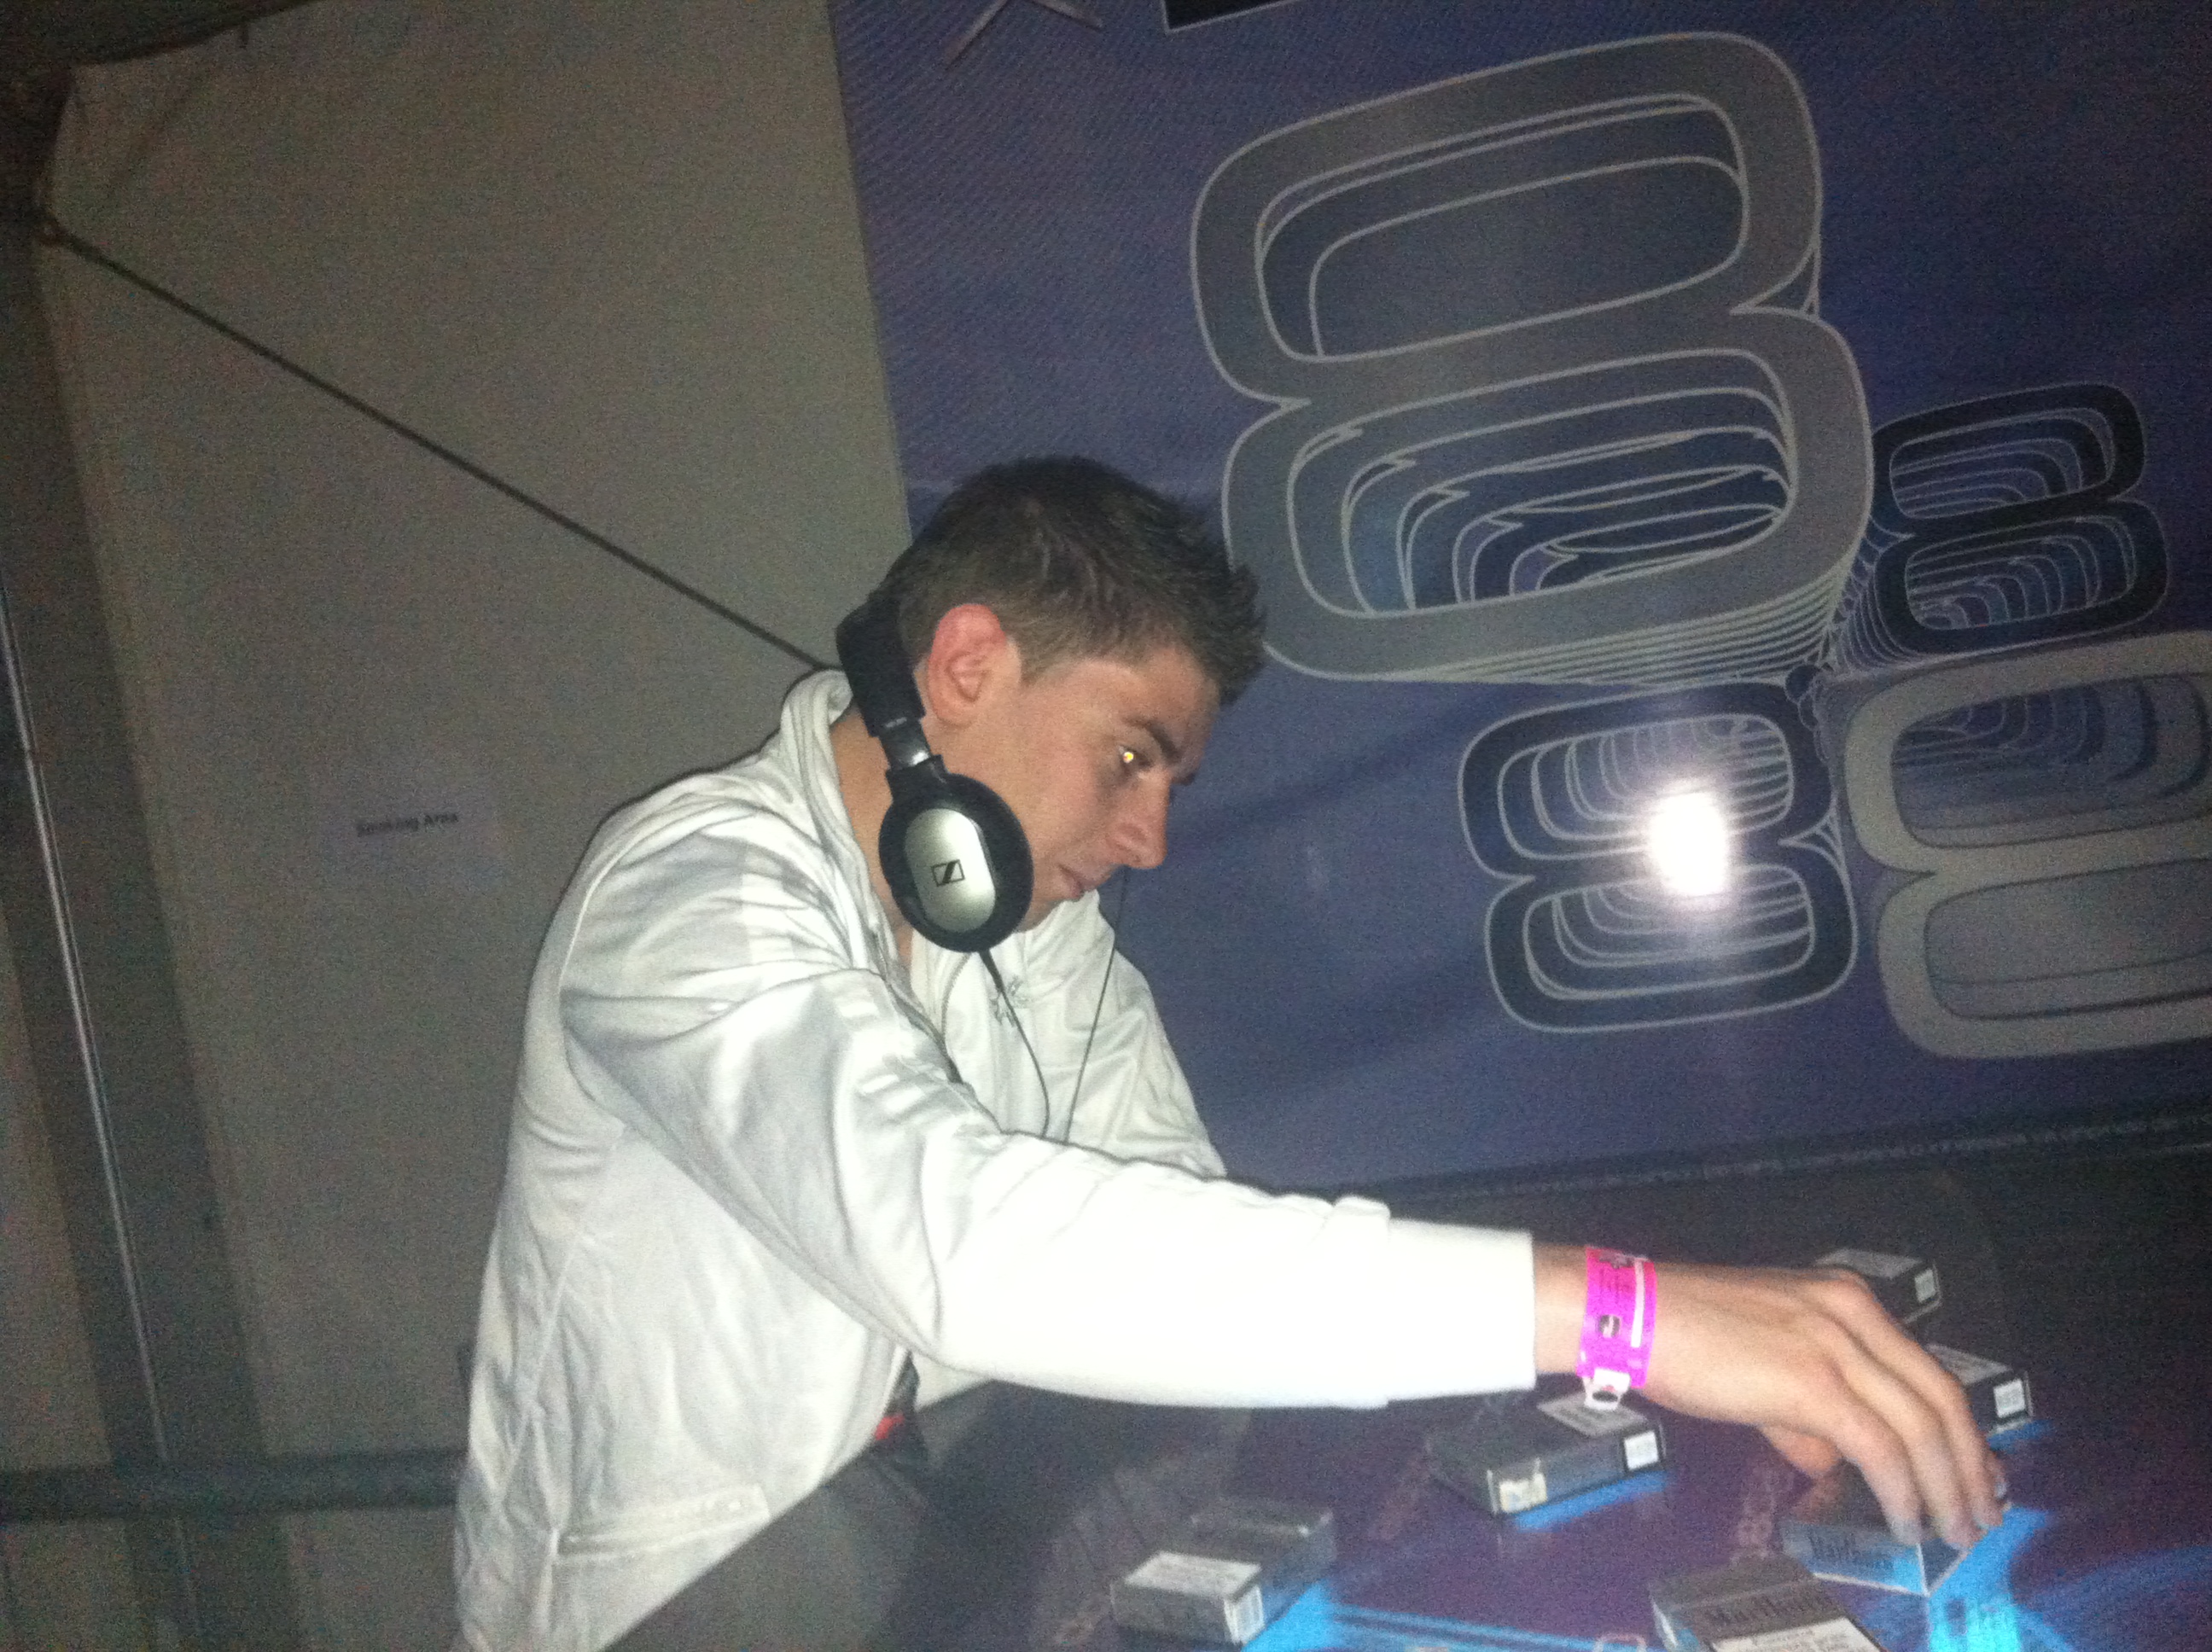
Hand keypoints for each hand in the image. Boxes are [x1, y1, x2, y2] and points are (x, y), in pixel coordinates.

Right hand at [1533, 1246, 2005, 1548]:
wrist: (1631, 1315)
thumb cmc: (1683, 1334)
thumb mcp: (1763, 1361)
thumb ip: (1806, 1411)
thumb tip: (1833, 1462)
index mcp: (1848, 1300)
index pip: (1928, 1370)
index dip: (1962, 1431)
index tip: (1980, 1475)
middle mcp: (1855, 1314)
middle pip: (1941, 1398)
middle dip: (1970, 1466)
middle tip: (1981, 1517)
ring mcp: (1836, 1345)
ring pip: (1920, 1427)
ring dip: (1946, 1489)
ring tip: (1952, 1533)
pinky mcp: (1812, 1382)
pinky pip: (1879, 1447)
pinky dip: (1902, 1491)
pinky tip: (1904, 1521)